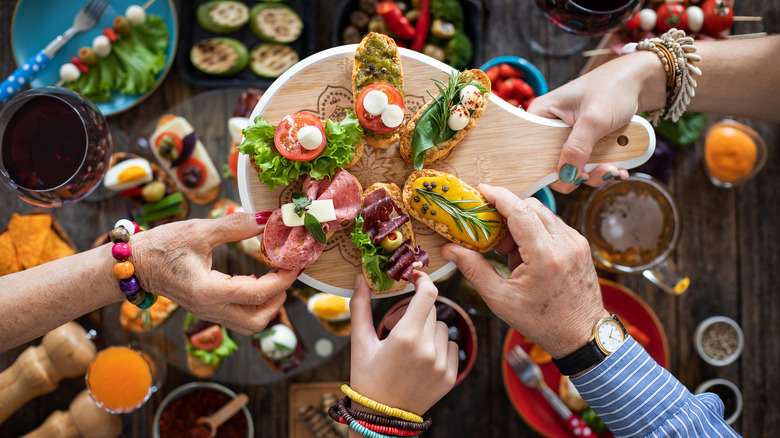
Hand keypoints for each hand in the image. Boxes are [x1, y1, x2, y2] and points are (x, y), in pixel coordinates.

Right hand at [132, 212, 298, 334]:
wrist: (132, 264)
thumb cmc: (161, 246)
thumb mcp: (198, 230)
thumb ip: (234, 226)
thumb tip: (266, 219)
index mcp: (208, 291)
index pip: (257, 294)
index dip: (282, 280)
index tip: (294, 264)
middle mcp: (210, 309)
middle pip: (257, 321)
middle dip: (278, 299)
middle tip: (286, 273)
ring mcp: (208, 313)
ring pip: (249, 324)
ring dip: (268, 305)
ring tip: (274, 278)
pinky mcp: (207, 310)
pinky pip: (238, 316)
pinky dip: (254, 303)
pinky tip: (256, 281)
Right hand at [349, 272, 457, 414]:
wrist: (381, 418)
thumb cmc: (367, 378)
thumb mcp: (360, 342)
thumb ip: (360, 306)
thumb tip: (360, 278)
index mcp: (405, 337)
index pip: (428, 294)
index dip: (423, 280)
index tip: (415, 278)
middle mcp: (427, 349)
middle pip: (430, 310)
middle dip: (415, 311)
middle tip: (396, 327)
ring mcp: (441, 365)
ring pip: (441, 327)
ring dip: (427, 329)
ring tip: (409, 346)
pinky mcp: (450, 376)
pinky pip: (451, 346)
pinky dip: (439, 347)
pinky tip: (422, 359)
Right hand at [441, 184, 607, 357]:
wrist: (582, 335)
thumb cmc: (542, 322)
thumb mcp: (501, 299)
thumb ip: (474, 269)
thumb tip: (450, 250)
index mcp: (545, 256)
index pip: (519, 211)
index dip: (498, 196)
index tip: (481, 191)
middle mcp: (565, 243)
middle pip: (531, 206)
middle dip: (507, 213)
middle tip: (491, 235)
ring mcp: (577, 243)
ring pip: (543, 214)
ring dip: (521, 224)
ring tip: (509, 253)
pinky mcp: (581, 246)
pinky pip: (553, 226)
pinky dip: (536, 233)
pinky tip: (526, 257)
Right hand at [527, 51, 665, 192]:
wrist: (643, 80)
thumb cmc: (614, 87)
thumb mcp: (594, 119)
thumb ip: (577, 148)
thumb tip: (566, 177)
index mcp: (541, 115)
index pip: (532, 151)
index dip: (548, 169)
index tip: (571, 175)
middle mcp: (550, 127)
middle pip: (554, 163)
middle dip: (578, 174)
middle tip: (600, 173)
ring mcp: (569, 135)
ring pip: (573, 167)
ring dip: (595, 173)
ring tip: (614, 170)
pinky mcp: (586, 141)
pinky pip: (588, 163)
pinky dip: (603, 169)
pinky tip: (619, 168)